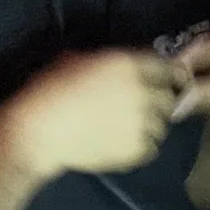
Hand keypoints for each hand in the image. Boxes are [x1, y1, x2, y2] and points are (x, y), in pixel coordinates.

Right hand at [4, 49, 187, 178]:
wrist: (39, 131)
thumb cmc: (48, 89)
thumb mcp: (75, 59)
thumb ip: (105, 61)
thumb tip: (116, 66)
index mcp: (127, 64)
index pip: (167, 67)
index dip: (169, 74)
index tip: (168, 80)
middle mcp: (141, 92)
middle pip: (168, 97)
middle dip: (159, 101)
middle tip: (143, 107)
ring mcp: (141, 123)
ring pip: (162, 125)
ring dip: (151, 125)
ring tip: (130, 128)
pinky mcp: (135, 150)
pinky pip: (151, 148)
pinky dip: (142, 146)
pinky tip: (124, 144)